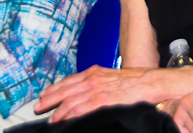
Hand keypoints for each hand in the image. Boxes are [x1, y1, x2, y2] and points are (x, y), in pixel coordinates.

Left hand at [36, 66, 154, 122]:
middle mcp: (94, 79)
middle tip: (37, 108)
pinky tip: (65, 120)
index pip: (70, 80)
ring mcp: (99, 89)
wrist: (154, 82)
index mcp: (96, 73)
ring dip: (58, 110)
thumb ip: (99, 84)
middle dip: (50, 99)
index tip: (44, 95)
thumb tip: (86, 94)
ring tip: (50, 119)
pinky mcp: (106, 99)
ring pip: (72, 99)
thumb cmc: (138, 82)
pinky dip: (72, 114)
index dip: (55, 88)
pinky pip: (84, 108)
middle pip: (66, 89)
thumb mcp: (114, 78)